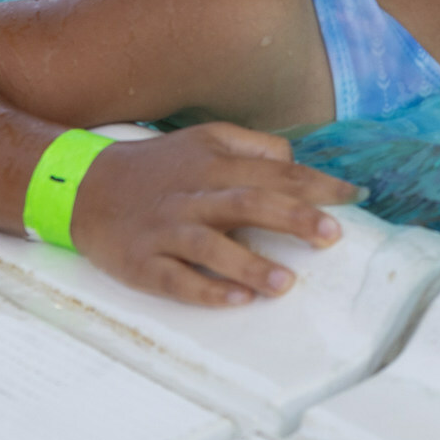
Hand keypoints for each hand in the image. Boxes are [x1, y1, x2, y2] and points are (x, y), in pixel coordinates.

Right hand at [68, 122, 361, 306]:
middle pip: (248, 203)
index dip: (316, 185)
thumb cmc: (160, 167)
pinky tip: (237, 299)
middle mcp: (193, 194)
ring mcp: (165, 230)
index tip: (355, 198)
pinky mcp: (141, 262)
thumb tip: (297, 163)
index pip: (274, 172)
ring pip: (211, 246)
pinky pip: (175, 279)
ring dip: (250, 263)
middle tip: (332, 236)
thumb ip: (253, 148)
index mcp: (214, 162)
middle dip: (292, 218)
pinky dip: (206, 289)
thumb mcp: (205, 139)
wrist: (84, 187)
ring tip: (286, 283)